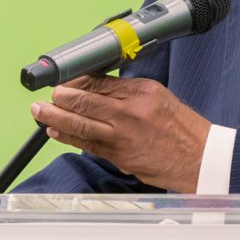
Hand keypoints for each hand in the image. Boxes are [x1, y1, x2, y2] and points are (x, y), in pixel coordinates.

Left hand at [30, 75, 210, 192]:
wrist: (199, 158)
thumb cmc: (182, 128)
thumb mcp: (159, 96)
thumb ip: (128, 92)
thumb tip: (97, 89)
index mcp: (141, 92)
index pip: (99, 82)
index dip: (77, 81)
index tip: (65, 81)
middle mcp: (130, 112)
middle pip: (86, 101)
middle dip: (61, 98)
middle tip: (48, 95)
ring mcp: (123, 136)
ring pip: (81, 124)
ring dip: (56, 117)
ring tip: (40, 111)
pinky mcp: (120, 156)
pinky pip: (88, 144)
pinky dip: (68, 137)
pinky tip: (55, 131)